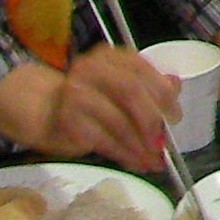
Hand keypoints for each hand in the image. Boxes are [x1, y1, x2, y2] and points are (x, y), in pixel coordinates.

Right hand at [0, 46, 177, 172]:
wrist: (44, 111)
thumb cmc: (91, 98)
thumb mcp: (119, 86)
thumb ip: (146, 84)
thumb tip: (175, 84)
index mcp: (110, 56)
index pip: (142, 70)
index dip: (163, 94)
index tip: (176, 116)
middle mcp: (91, 69)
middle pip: (130, 92)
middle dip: (152, 121)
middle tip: (164, 143)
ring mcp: (76, 94)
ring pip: (118, 122)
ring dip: (140, 146)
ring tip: (154, 161)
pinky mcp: (67, 121)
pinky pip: (104, 141)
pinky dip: (124, 155)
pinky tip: (136, 163)